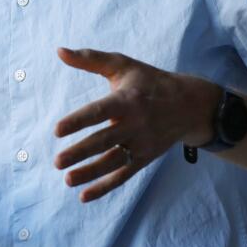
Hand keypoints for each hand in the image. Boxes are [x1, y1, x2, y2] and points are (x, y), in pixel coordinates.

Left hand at [54, 47, 220, 201]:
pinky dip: (104, 187)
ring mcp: (141, 144)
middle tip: (57, 161)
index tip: (57, 131)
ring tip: (67, 179)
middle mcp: (135, 124)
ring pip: (113, 162)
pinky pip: (123, 175)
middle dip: (80, 152)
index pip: (99, 111)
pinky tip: (84, 195)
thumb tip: (59, 51)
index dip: (78, 121)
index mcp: (127, 100)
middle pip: (104, 140)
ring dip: (89, 173)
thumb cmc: (149, 82)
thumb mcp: (123, 65)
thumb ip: (90, 59)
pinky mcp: (145, 158)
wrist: (189, 105)